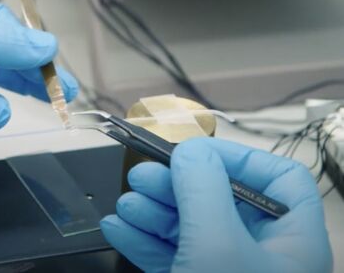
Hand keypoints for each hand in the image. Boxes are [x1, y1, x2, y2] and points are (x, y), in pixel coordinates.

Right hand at [100, 138, 331, 272]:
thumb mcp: (217, 246)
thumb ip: (203, 191)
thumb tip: (191, 151)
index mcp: (291, 244)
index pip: (276, 180)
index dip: (235, 157)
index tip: (190, 151)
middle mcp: (261, 259)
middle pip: (221, 201)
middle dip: (177, 185)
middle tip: (143, 175)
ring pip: (190, 229)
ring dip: (154, 211)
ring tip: (127, 204)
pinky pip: (169, 257)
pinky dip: (142, 240)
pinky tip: (119, 229)